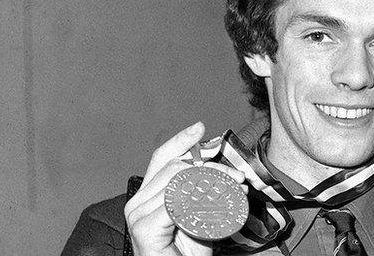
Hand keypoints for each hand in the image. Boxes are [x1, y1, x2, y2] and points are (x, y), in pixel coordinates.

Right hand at [124, 122, 246, 255]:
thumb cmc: (187, 252)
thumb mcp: (198, 215)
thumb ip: (201, 193)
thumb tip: (222, 172)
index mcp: (147, 196)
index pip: (162, 158)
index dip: (181, 141)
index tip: (200, 129)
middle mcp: (137, 202)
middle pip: (176, 167)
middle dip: (210, 166)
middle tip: (236, 176)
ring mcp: (138, 215)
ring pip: (179, 182)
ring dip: (213, 182)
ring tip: (235, 188)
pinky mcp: (144, 229)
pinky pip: (176, 204)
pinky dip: (199, 202)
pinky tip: (216, 207)